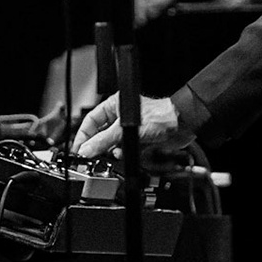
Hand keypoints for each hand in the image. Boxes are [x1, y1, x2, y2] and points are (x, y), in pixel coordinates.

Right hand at [72, 93, 194, 160]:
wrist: (183, 126)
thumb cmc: (161, 115)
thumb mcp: (127, 129)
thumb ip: (105, 140)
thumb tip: (87, 149)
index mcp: (115, 105)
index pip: (91, 121)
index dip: (83, 135)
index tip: (78, 149)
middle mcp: (121, 117)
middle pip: (101, 134)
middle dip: (98, 146)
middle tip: (92, 156)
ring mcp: (130, 129)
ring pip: (112, 144)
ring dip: (111, 151)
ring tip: (112, 153)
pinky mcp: (138, 140)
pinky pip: (124, 150)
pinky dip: (123, 154)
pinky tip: (124, 154)